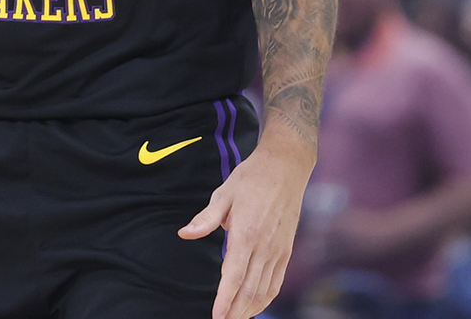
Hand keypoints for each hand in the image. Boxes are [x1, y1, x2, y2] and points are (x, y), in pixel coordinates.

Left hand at [179, 138, 314, 318]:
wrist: (286, 167)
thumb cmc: (252, 178)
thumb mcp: (224, 193)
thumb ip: (205, 219)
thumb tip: (185, 233)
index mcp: (246, 232)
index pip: (233, 275)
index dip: (224, 299)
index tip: (216, 316)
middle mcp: (264, 245)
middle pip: (249, 289)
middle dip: (235, 311)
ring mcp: (278, 249)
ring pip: (264, 289)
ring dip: (250, 308)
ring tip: (235, 318)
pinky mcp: (286, 250)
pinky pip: (277, 281)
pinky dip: (266, 298)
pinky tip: (255, 305)